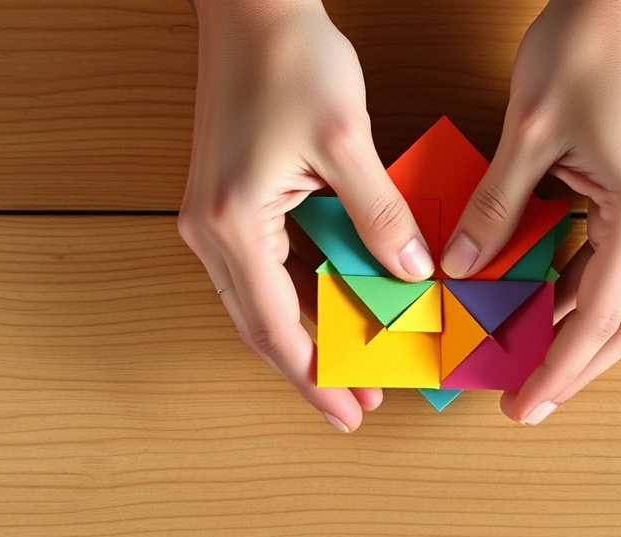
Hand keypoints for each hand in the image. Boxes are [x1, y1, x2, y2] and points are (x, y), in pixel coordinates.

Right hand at [178, 1, 433, 431]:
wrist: (252, 9)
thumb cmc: (291, 61)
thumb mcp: (345, 143)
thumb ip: (379, 215)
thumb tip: (410, 273)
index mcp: (232, 223)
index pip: (274, 324)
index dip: (313, 376)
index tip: (347, 412)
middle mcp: (210, 229)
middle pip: (259, 323)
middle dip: (309, 368)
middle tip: (355, 406)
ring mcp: (212, 216)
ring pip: (259, 300)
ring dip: (304, 335)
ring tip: (351, 366)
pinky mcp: (227, 200)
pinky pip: (263, 267)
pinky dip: (298, 296)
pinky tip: (334, 308)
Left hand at [441, 0, 620, 423]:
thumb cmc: (586, 46)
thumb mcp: (528, 132)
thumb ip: (496, 208)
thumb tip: (464, 267)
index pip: (599, 316)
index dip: (558, 369)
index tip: (524, 403)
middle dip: (577, 370)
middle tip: (528, 401)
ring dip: (580, 333)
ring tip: (530, 362)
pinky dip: (584, 291)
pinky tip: (545, 304)